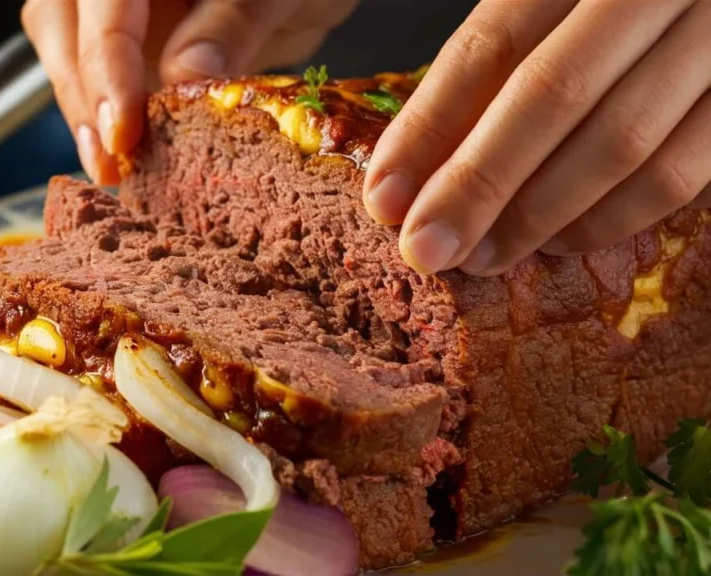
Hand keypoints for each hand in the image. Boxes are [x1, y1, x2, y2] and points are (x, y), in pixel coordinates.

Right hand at [22, 0, 357, 183]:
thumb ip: (234, 21)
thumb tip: (181, 75)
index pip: (106, 2)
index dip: (107, 64)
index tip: (123, 129)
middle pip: (60, 22)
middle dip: (82, 96)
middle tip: (110, 164)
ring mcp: (113, 8)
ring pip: (62, 46)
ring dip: (82, 111)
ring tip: (110, 169)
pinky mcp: (121, 39)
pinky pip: (90, 71)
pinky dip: (103, 114)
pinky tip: (123, 155)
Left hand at [362, 0, 710, 275]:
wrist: (696, 2)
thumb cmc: (608, 11)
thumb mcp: (551, 8)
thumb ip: (496, 62)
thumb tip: (413, 169)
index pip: (490, 43)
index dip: (429, 126)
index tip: (383, 197)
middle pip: (550, 93)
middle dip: (476, 184)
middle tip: (425, 250)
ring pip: (620, 140)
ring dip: (538, 214)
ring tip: (481, 258)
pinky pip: (681, 171)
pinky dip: (612, 217)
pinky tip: (559, 241)